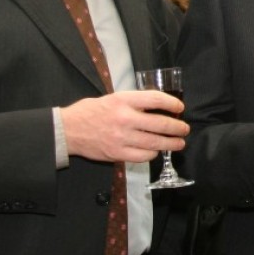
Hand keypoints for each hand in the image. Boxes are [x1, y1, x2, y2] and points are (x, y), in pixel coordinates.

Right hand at [60, 90, 187, 163]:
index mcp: (123, 100)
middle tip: (184, 129)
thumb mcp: (113, 98)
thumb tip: (159, 107)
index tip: (180, 107)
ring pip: (155, 143)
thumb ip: (134, 102)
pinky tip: (156, 151)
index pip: (156, 99)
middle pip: (160, 124)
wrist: (68, 130)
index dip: (172, 103)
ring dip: (171, 143)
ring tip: (179, 143)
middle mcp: (124, 118)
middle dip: (177, 127)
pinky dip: (152, 154)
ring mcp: (121, 138)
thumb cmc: (91, 111)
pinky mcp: (117, 154)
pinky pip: (143, 156)